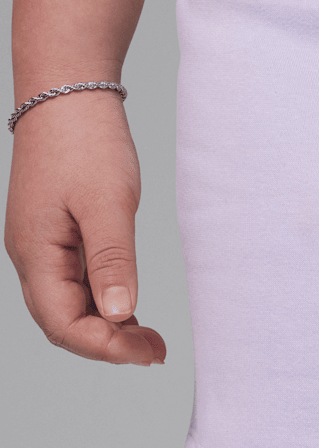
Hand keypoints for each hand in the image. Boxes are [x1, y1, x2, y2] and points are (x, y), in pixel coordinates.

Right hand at [4, 87, 164, 364]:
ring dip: (108, 329)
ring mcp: (44, 248)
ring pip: (70, 308)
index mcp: (36, 252)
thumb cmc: (86, 142)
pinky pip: (77, 286)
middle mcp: (33, 257)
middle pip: (63, 324)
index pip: (63, 324)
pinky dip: (105, 305)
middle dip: (107, 346)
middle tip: (156, 353)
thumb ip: (112, 261)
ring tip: (151, 341)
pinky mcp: (59, 238)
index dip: (105, 347)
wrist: (69, 94)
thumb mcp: (107, 204)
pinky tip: (131, 313)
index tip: (148, 353)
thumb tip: (116, 314)